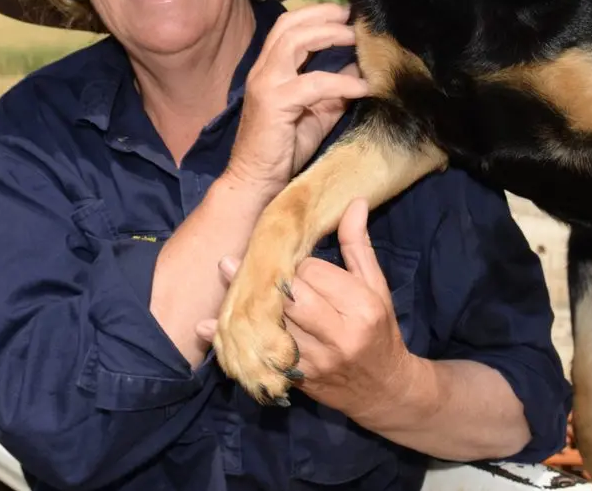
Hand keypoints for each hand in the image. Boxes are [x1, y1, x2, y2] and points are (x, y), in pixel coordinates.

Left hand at [196, 198, 419, 421]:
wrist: (383, 390)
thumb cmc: (379, 330)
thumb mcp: (376, 287)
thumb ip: (357, 245)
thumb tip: (354, 201)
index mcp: (360, 308)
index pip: (313, 272)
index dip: (300, 263)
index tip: (300, 263)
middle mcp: (338, 336)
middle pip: (288, 296)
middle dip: (274, 279)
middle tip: (263, 267)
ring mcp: (315, 362)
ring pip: (270, 324)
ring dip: (248, 301)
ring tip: (227, 273)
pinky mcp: (296, 380)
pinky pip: (258, 356)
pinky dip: (232, 341)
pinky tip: (208, 326)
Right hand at [225, 3, 369, 190]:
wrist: (257, 182)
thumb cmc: (284, 150)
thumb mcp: (317, 112)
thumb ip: (335, 89)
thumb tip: (360, 69)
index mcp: (270, 69)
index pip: (289, 27)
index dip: (318, 15)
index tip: (347, 15)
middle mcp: (263, 70)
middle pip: (290, 25)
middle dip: (325, 15)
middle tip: (354, 16)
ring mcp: (266, 84)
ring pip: (295, 41)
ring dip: (330, 35)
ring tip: (357, 39)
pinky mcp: (274, 102)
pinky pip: (313, 82)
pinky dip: (341, 82)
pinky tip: (362, 89)